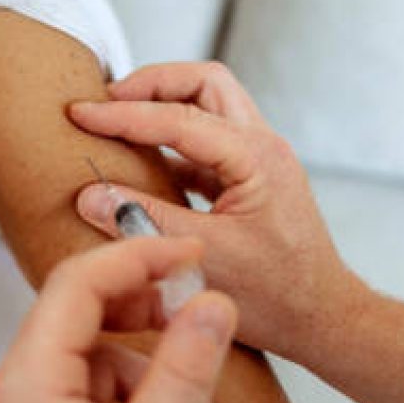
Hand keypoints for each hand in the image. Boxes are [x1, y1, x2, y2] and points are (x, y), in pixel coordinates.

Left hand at [0, 238, 237, 402]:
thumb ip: (186, 368)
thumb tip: (213, 301)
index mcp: (29, 382)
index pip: (79, 283)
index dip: (140, 255)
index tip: (195, 251)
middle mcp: (17, 394)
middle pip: (82, 316)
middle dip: (148, 312)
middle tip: (200, 312)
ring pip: (96, 362)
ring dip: (156, 371)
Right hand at [69, 62, 354, 358]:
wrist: (321, 319)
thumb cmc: (278, 296)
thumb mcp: (203, 258)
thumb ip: (145, 220)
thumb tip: (91, 196)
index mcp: (256, 158)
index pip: (178, 118)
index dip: (123, 114)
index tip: (82, 113)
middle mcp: (263, 146)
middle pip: (203, 83)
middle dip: (151, 83)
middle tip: (107, 100)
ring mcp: (260, 160)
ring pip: (208, 105)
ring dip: (164, 105)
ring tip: (120, 120)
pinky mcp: (251, 179)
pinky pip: (207, 141)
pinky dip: (172, 141)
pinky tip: (142, 163)